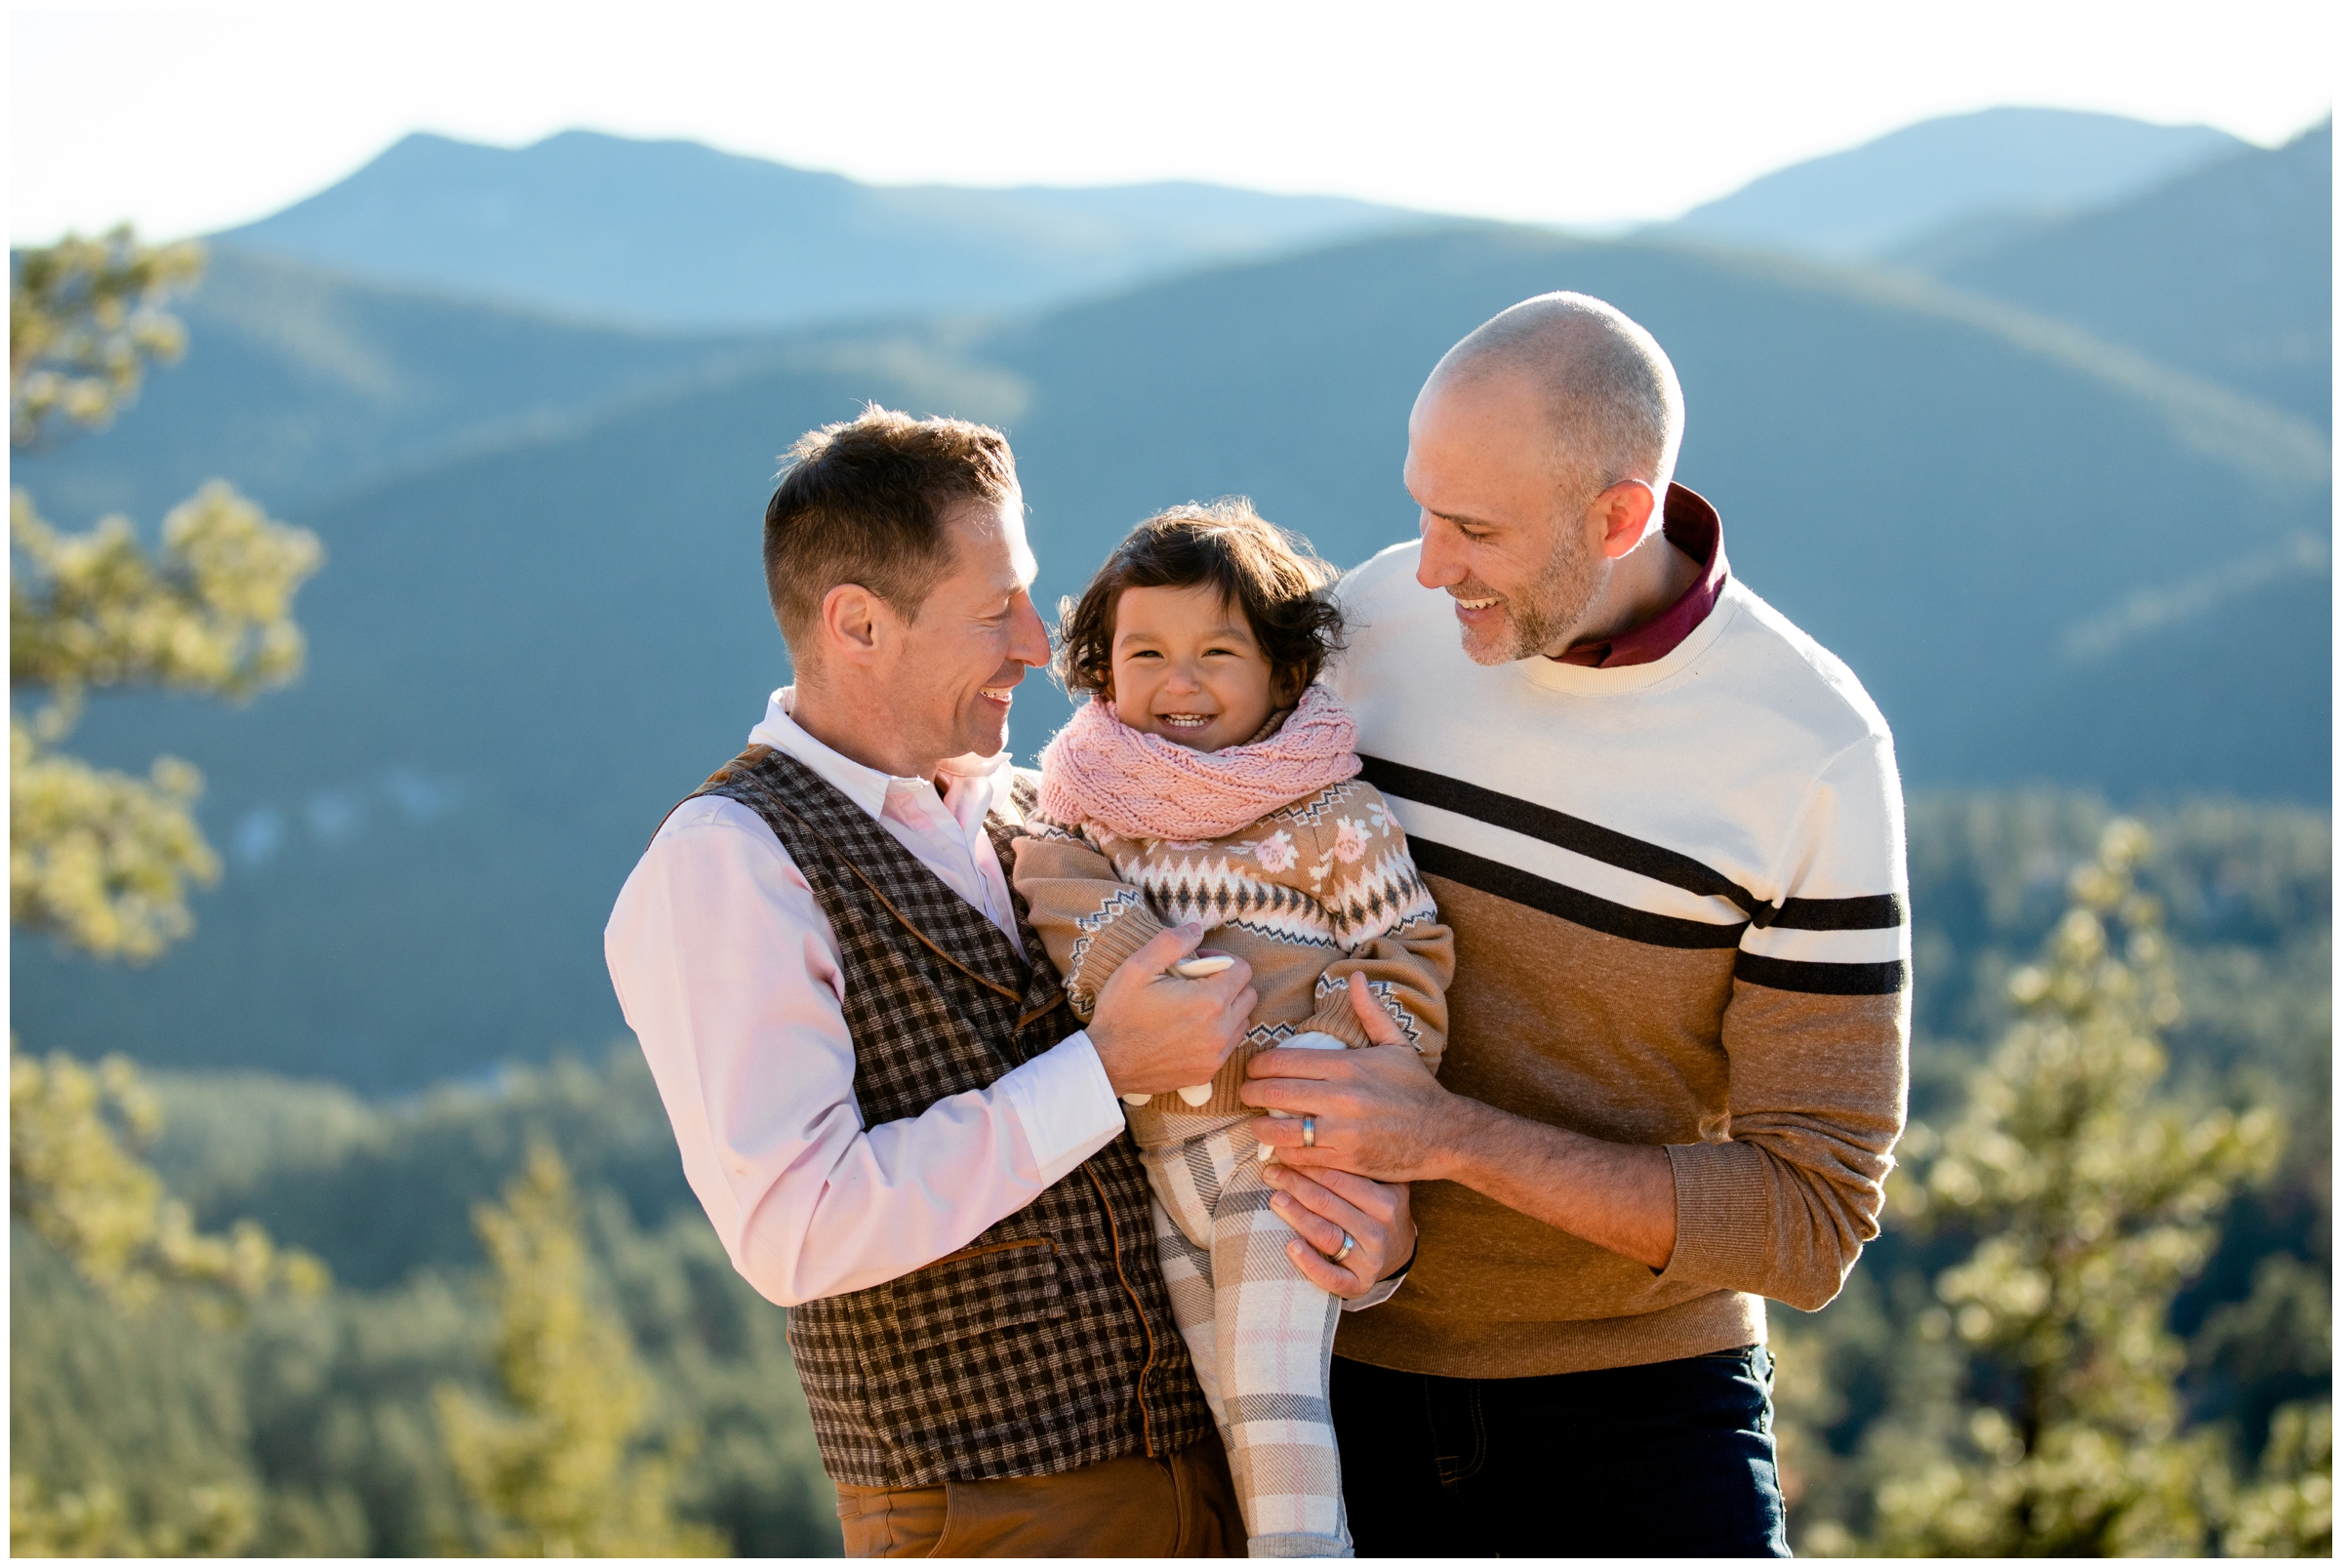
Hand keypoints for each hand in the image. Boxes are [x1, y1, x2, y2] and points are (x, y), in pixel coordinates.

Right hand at [1088, 923, 1255, 1098]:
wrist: (1106, 1063)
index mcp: (1209, 1001)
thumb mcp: (1137, 967)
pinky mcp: (1208, 1071)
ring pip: (1242, 1021)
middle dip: (1228, 983)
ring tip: (1195, 1007)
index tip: (1197, 965)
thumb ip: (1172, 942)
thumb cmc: (1120, 1014)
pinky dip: (1219, 1033)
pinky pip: (1229, 1045)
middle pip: (1248, 995)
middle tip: (1197, 983)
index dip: (1221, 960)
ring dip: (1227, 1009)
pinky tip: (1191, 1029)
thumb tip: (1197, 930)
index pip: (1243, 970)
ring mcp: (1215, 1054)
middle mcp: (1220, 1030)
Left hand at [1244, 976, 1470, 1181]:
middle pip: (1275, 1093)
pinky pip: (1300, 1156)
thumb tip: (1355, 976)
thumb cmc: (1416, 1088)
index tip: (1254, 1069)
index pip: (1284, 1061)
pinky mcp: (1346, 1159)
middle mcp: (1341, 1096)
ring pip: (1281, 1129)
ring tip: (1257, 1123)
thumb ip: (1370, 1011)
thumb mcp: (1396, 1044)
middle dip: (1251, 1093)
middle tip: (1245, 1093)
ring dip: (1261, 1127)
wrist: (1444, 1133)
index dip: (1259, 1065)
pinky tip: (1281, 1146)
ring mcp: (1342, 1131)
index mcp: (1348, 1064)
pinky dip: (1284, 1152)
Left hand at [1260, 1162, 1414, 1299]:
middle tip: (1271, 1172)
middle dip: (1296, 1185)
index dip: (1309, 1164)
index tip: (1284, 1153)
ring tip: (1275, 1198)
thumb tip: (1311, 1134)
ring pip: (1326, 1234)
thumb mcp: (1380, 1183)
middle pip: (1329, 1203)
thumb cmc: (1379, 1208)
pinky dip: (1309, 1262)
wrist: (1398, 1250)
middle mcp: (1381, 1229)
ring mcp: (1371, 1258)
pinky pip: (1331, 1276)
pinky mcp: (1359, 1283)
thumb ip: (1356, 1164)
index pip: (1341, 1178)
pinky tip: (1290, 1246)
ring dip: (1296, 1215)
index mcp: (1387, 1200)